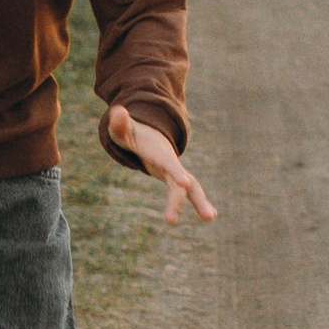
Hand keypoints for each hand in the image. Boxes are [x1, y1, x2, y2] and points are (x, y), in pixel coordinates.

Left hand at [107, 105, 217, 225]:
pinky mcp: (175, 181)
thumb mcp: (122, 130)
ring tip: (210, 218)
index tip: (184, 182)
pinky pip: (188, 193)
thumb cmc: (132, 134)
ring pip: (191, 188)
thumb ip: (120, 124)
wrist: (147, 134)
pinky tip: (210, 217)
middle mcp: (171, 163)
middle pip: (181, 182)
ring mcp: (174, 172)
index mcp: (158, 152)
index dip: (175, 171)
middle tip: (195, 217)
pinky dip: (199, 203)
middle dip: (188, 198)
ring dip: (201, 202)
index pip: (167, 163)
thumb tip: (117, 110)